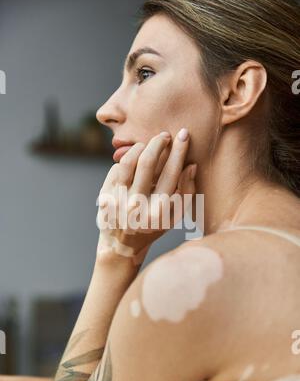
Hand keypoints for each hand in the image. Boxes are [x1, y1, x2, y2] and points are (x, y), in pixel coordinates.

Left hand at [96, 129, 196, 264]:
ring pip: (127, 162)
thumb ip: (186, 192)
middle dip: (158, 143)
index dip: (179, 151)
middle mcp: (136, 207)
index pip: (171, 173)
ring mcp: (117, 202)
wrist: (121, 246)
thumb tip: (191, 166)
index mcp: (158, 212)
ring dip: (139, 147)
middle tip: (164, 135)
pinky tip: (133, 160)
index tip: (184, 134)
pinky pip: (116, 169)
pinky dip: (127, 160)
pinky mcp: (105, 197)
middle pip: (147, 163)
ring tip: (147, 145)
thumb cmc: (152, 227)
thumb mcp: (174, 216)